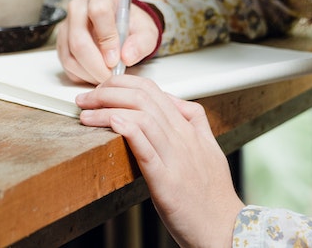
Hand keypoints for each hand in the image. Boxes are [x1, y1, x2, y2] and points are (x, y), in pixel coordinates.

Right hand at [56, 0, 159, 83]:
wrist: (122, 27)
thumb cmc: (132, 26)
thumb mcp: (146, 31)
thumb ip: (141, 43)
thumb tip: (127, 57)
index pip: (98, 12)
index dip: (107, 38)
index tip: (116, 59)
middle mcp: (78, 8)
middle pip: (78, 39)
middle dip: (95, 64)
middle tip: (110, 76)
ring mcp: (66, 26)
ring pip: (70, 55)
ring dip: (88, 73)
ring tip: (105, 76)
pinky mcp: (62, 42)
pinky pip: (66, 63)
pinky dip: (81, 75)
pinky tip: (96, 74)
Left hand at [76, 75, 242, 247]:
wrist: (225, 228)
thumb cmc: (214, 194)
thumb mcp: (210, 148)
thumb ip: (195, 122)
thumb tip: (176, 102)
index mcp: (189, 129)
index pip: (153, 90)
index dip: (123, 83)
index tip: (103, 89)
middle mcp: (183, 138)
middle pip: (143, 97)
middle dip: (108, 91)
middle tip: (87, 98)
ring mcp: (176, 158)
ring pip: (142, 117)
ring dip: (107, 109)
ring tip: (86, 113)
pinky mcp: (167, 182)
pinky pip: (147, 149)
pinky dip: (128, 131)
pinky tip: (112, 122)